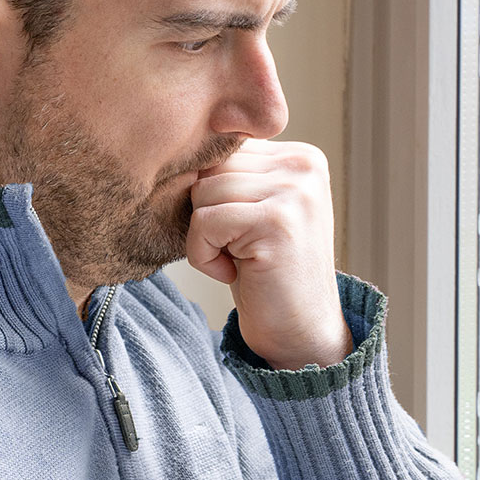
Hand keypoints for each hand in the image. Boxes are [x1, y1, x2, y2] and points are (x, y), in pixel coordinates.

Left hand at [184, 140, 350, 369]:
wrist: (299, 332)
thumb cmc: (265, 275)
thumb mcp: (252, 212)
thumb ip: (231, 175)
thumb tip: (176, 147)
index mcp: (300, 156)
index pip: (222, 149)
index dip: (212, 197)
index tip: (237, 233)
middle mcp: (303, 166)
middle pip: (210, 166)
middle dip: (205, 214)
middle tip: (234, 251)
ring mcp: (295, 191)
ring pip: (203, 191)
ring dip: (204, 237)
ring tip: (236, 261)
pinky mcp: (277, 221)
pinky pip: (205, 221)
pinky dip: (203, 255)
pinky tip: (232, 273)